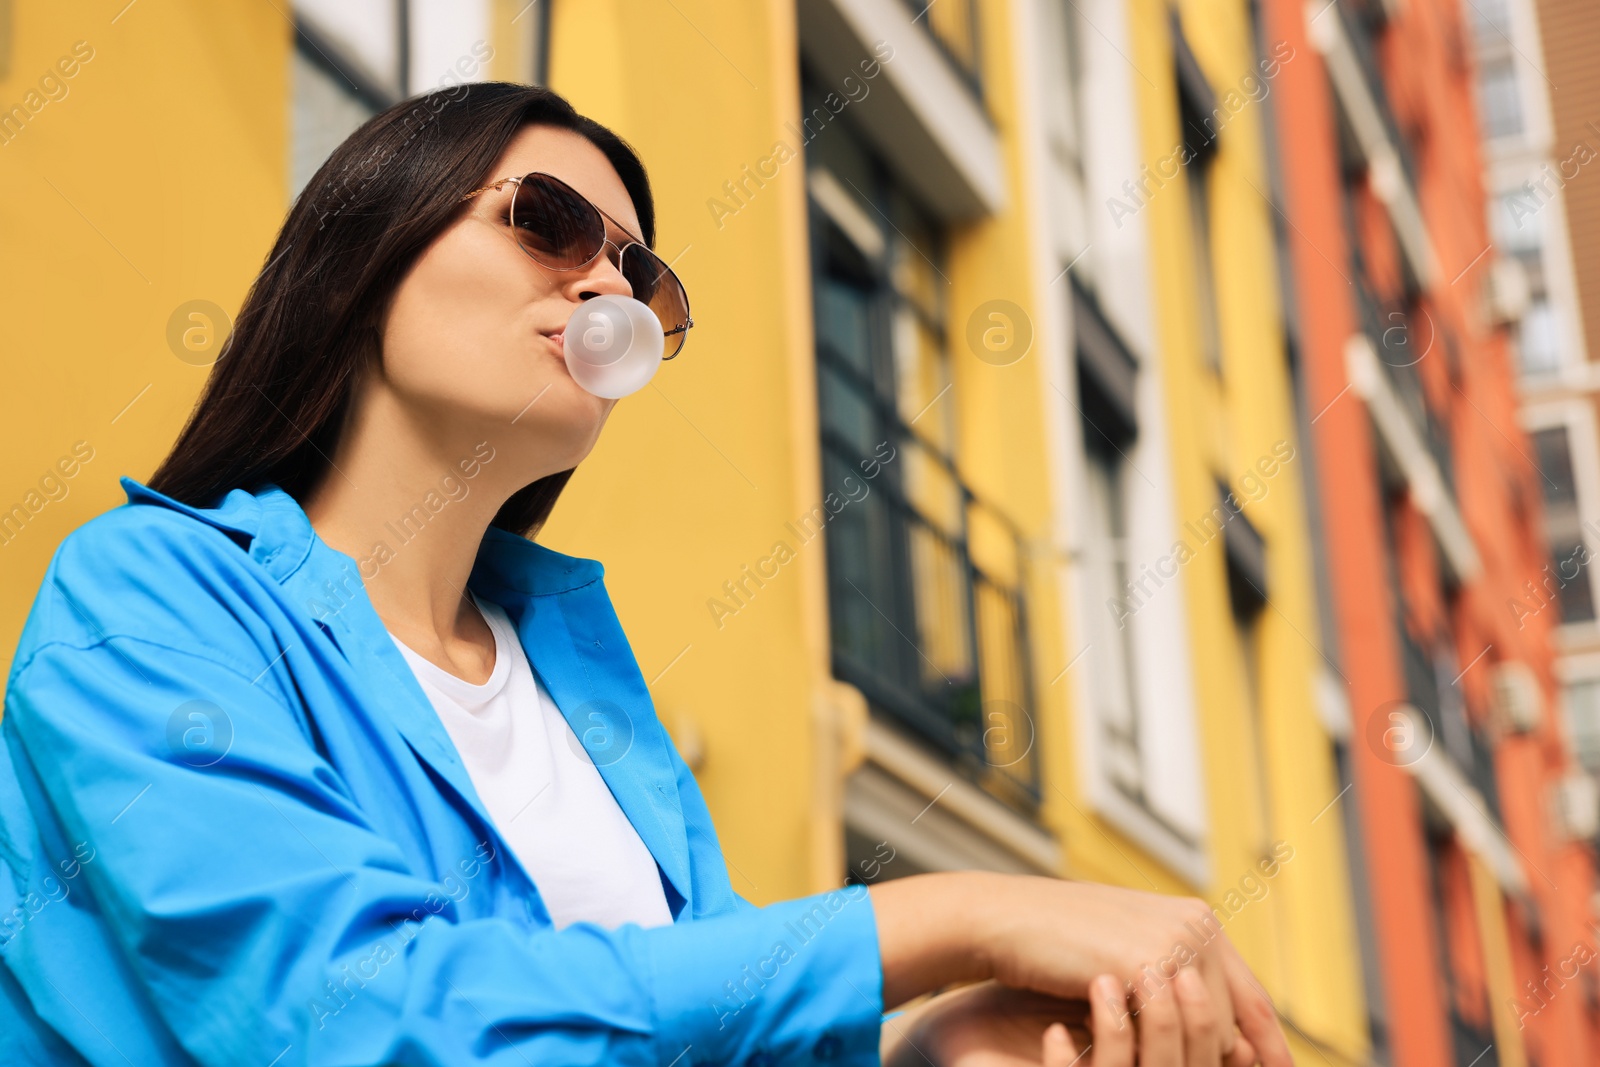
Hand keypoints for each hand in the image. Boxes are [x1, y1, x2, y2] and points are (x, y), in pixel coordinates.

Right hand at [869, 872, 1289, 1066]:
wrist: (1004, 919)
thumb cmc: (1054, 942)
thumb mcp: (1125, 956)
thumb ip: (1169, 982)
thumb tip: (1225, 1044)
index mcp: (1195, 919)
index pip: (1249, 994)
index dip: (1267, 1042)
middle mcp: (1196, 926)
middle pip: (1230, 1018)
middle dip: (1218, 1058)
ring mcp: (1176, 944)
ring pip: (1207, 1032)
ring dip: (1180, 1055)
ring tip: (1144, 1059)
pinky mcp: (1149, 965)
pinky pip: (1170, 1035)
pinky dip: (1151, 1052)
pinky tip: (1122, 1054)